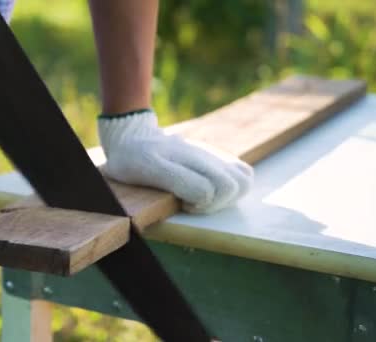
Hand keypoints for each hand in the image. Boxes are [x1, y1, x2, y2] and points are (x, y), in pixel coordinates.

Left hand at [98, 110, 253, 212]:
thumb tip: (206, 194)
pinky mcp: (219, 158)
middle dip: (215, 203)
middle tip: (193, 203)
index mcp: (185, 158)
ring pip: (243, 180)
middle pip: (234, 186)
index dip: (199, 204)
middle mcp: (204, 155)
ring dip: (227, 197)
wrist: (132, 136)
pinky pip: (243, 173)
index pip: (212, 189)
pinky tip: (212, 190)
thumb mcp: (146, 169)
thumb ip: (177, 180)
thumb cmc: (132, 159)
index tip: (182, 203)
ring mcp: (214, 155)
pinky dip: (234, 187)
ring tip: (204, 198)